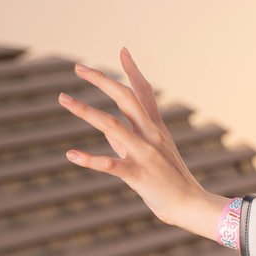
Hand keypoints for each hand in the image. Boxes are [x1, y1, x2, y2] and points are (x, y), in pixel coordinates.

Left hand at [58, 48, 227, 235]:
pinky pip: (112, 164)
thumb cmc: (169, 181)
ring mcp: (146, 154)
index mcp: (156, 129)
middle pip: (126, 99)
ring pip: (113, 125)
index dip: (133, 71)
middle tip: (79, 67)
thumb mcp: (149, 154)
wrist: (191, 205)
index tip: (122, 51)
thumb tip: (106, 127)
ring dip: (86, 111)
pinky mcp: (139, 174)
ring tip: (63, 99)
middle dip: (102, 81)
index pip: (144, 93)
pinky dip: (91, 159)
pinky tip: (71, 154)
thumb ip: (126, 138)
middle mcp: (152, 136)